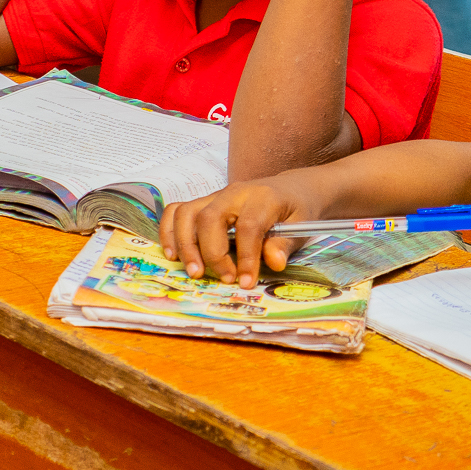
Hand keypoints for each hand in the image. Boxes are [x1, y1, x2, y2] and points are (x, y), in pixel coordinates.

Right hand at [159, 177, 312, 287]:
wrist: (290, 188)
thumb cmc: (295, 209)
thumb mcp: (301, 225)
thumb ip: (285, 244)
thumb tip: (273, 262)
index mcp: (263, 197)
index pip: (247, 226)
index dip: (245, 257)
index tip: (246, 281)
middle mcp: (234, 193)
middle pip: (210, 218)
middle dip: (212, 253)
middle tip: (223, 279)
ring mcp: (215, 196)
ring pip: (187, 214)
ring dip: (186, 245)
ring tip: (195, 272)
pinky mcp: (204, 203)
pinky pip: (177, 211)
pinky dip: (169, 232)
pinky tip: (173, 254)